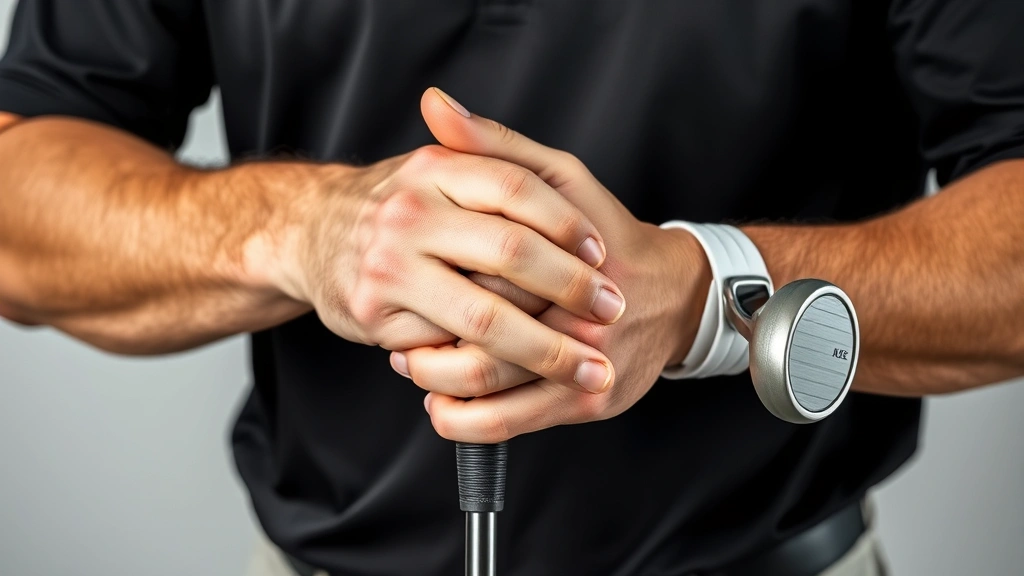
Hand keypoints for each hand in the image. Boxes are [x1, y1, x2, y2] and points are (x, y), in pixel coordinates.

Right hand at [262, 90, 628, 390]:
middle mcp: (409, 216)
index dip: (568, 225)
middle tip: (610, 312)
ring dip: (546, 350)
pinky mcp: (376, 315)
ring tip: (588, 368)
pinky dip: (494, 369)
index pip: (518, 190)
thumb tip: (469, 108)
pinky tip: (531, 381)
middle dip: (570, 289)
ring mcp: (391, 268)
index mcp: (435, 170)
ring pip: (484, 318)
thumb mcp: (436, 163)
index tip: (602, 254)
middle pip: (510, 254)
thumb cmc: (397, 202)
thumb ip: (481, 143)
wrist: (310, 233)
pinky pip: (448, 350)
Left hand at [400, 88, 711, 442]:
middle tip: (396, 324)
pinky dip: (462, 418)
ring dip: (434, 375)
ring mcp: (585, 360)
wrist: (670, 295)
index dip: (429, 269)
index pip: (480, 262)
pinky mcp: (587, 400)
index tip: (398, 270)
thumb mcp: (557, 176)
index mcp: (564, 248)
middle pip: (478, 322)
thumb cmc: (606, 234)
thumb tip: (435, 107)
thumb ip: (494, 144)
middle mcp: (578, 309)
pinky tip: (442, 401)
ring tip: (411, 361)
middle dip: (424, 327)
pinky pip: (508, 423)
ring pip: (486, 379)